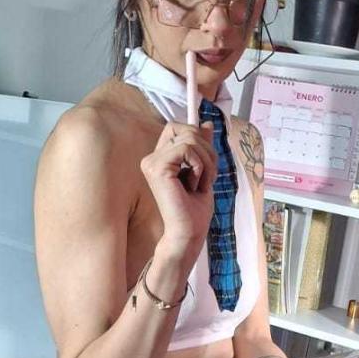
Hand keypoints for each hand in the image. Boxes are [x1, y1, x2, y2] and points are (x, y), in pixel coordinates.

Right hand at [139, 120, 217, 259]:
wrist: (188, 233)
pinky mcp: (157, 167)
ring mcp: (152, 162)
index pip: (179, 128)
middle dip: (206, 150)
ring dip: (206, 161)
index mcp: (160, 159)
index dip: (198, 139)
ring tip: (200, 184)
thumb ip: (202, 147)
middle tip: (206, 176)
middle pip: (186, 129)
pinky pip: (188, 148)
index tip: (206, 165)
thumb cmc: (194, 211)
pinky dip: (200, 165)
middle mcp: (152, 158)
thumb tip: (207, 124)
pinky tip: (195, 184)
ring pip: (190, 138)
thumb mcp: (204, 171)